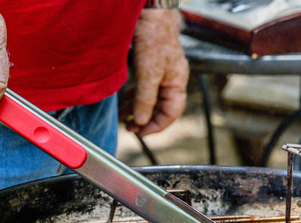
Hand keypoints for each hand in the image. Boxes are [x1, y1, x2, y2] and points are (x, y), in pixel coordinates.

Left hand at [126, 9, 188, 135]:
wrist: (150, 13)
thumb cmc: (154, 38)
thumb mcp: (149, 73)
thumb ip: (146, 99)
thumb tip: (142, 120)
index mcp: (177, 83)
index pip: (171, 113)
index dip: (156, 126)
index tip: (140, 132)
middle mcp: (170, 80)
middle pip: (160, 107)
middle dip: (145, 118)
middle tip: (130, 127)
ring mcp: (160, 73)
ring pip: (150, 98)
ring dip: (137, 108)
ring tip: (124, 116)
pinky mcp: (150, 65)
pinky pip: (144, 87)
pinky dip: (135, 96)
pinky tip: (126, 100)